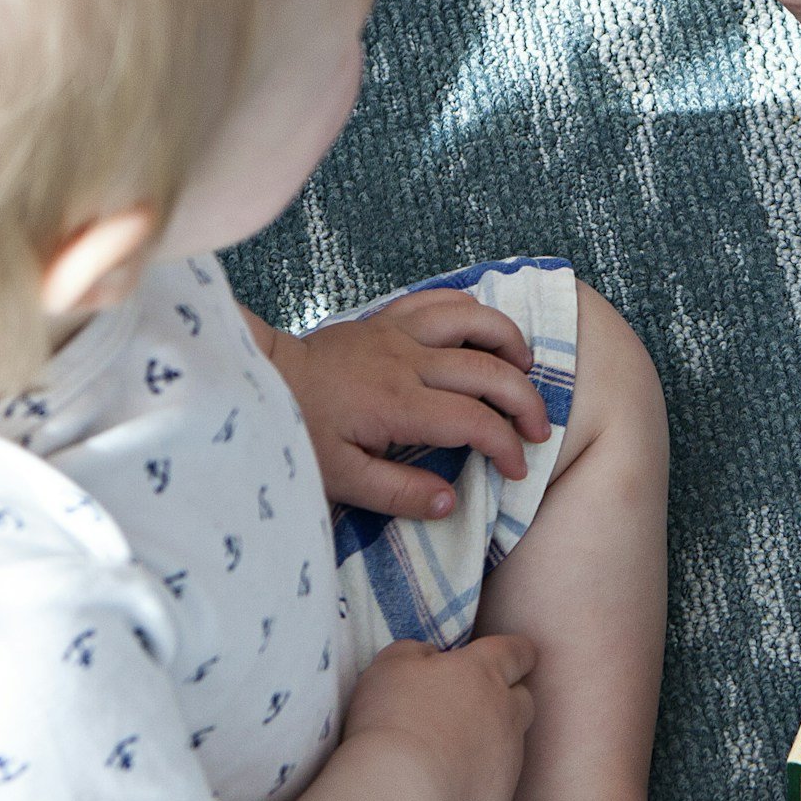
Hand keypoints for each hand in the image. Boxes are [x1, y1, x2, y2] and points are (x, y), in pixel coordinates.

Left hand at [264, 292, 551, 518]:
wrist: (261, 381)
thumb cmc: (298, 433)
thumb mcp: (340, 479)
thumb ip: (398, 493)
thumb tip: (451, 502)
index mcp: (397, 405)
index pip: (473, 421)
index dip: (506, 446)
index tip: (517, 468)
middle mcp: (406, 361)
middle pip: (488, 369)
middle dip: (525, 400)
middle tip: (539, 429)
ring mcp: (398, 333)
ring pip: (473, 319)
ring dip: (509, 341)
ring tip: (525, 369)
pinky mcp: (387, 318)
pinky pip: (441, 299)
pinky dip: (473, 309)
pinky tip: (485, 331)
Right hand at [344, 636, 537, 800]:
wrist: (400, 792)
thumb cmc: (391, 719)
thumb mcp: (392, 664)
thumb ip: (417, 652)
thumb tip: (431, 657)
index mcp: (484, 671)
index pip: (517, 652)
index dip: (517, 653)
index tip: (513, 657)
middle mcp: (506, 711)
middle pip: (523, 699)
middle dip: (507, 700)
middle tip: (472, 709)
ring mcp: (509, 757)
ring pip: (511, 743)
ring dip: (490, 743)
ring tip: (450, 754)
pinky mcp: (501, 797)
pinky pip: (496, 783)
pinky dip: (477, 782)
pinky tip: (445, 788)